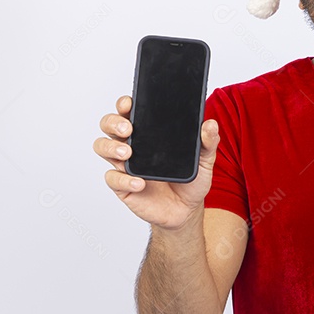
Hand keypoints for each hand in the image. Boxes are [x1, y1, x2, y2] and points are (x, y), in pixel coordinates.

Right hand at [94, 95, 219, 229]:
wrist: (186, 210)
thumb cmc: (190, 180)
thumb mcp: (204, 160)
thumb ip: (208, 142)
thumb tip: (210, 124)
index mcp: (148, 133)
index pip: (129, 111)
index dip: (124, 104)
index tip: (129, 103)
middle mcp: (132, 144)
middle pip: (109, 125)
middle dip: (113, 122)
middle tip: (128, 128)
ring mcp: (125, 165)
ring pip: (103, 147)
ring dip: (111, 147)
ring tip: (129, 153)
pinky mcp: (123, 186)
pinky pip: (112, 179)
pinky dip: (123, 179)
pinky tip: (139, 182)